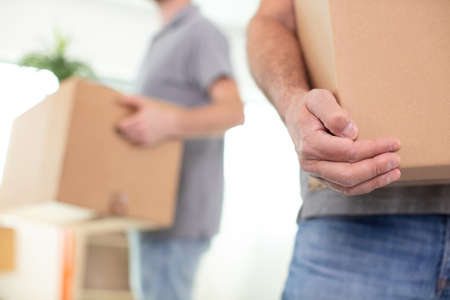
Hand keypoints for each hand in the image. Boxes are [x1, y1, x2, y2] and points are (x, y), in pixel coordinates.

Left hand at [117, 96, 181, 146]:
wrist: (172, 124)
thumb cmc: (159, 113)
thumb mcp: (145, 103)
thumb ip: (131, 100)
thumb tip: (118, 99)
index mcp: (138, 120)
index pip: (121, 126)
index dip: (119, 124)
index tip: (120, 121)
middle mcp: (140, 131)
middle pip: (123, 134)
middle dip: (121, 130)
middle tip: (124, 126)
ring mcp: (143, 138)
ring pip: (128, 139)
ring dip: (126, 136)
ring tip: (129, 131)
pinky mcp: (147, 144)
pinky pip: (135, 144)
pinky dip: (133, 141)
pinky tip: (136, 136)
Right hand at [284, 89, 400, 195]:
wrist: (296, 117)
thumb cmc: (310, 106)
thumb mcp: (319, 99)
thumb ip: (333, 114)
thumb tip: (352, 133)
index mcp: (310, 144)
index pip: (346, 152)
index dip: (373, 149)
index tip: (394, 143)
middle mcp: (310, 163)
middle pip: (347, 174)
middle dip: (375, 168)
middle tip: (396, 159)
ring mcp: (316, 173)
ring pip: (347, 186)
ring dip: (373, 181)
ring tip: (394, 172)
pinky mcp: (323, 178)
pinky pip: (345, 188)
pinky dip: (365, 185)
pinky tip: (381, 178)